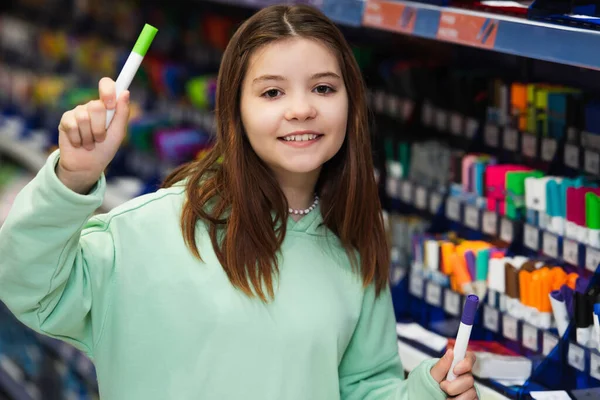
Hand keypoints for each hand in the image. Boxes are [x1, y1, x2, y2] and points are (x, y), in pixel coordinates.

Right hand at [57, 77, 129, 193]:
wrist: (87, 165)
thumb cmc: (105, 148)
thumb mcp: (118, 132)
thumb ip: (122, 113)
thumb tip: (125, 92)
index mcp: (107, 106)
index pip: (106, 85)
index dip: (108, 91)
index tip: (110, 104)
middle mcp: (92, 106)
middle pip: (96, 106)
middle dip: (100, 128)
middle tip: (100, 139)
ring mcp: (77, 112)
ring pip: (84, 117)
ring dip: (89, 137)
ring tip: (89, 143)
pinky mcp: (65, 120)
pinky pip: (72, 125)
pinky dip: (78, 139)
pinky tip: (79, 143)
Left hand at [430, 349, 477, 399]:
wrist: (429, 396)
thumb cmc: (430, 383)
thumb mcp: (432, 374)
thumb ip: (442, 364)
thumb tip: (451, 351)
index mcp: (457, 366)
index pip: (469, 358)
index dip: (466, 363)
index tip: (455, 370)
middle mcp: (465, 376)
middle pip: (470, 379)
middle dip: (454, 386)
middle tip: (443, 386)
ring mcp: (469, 389)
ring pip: (471, 392)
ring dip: (457, 397)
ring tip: (446, 397)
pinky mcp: (472, 399)